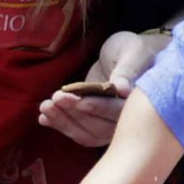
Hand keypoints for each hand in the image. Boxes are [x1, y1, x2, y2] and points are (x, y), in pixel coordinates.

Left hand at [40, 31, 169, 146]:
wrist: (123, 58)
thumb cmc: (131, 50)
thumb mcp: (132, 51)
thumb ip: (129, 68)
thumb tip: (124, 89)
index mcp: (139, 104)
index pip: (120, 112)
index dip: (101, 108)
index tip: (81, 101)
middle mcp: (125, 121)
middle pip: (101, 127)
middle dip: (76, 113)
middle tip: (56, 98)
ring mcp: (109, 126)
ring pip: (87, 133)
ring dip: (64, 121)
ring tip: (45, 106)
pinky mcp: (94, 124)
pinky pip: (78, 132)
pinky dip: (60, 126)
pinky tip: (43, 119)